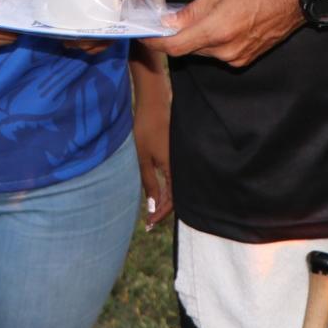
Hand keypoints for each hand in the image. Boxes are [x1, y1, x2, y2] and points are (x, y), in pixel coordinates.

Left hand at [134, 69, 172, 226]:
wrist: (155, 104)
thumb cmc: (146, 129)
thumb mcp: (143, 159)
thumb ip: (150, 183)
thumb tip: (153, 207)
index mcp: (175, 169)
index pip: (172, 201)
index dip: (161, 214)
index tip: (148, 224)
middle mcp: (183, 166)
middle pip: (178, 197)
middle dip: (164, 210)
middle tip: (150, 221)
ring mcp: (183, 160)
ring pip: (179, 187)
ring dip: (167, 200)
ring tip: (154, 210)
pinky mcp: (181, 154)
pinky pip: (179, 177)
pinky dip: (170, 188)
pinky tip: (161, 192)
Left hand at [149, 0, 303, 68]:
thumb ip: (193, 8)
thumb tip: (171, 23)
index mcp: (217, 30)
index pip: (176, 47)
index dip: (156, 43)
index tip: (144, 36)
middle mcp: (226, 50)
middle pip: (189, 49)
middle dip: (177, 36)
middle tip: (169, 18)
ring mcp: (238, 57)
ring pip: (204, 51)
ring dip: (196, 37)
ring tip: (198, 15)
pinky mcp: (247, 58)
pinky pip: (220, 52)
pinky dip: (211, 40)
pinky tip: (218, 21)